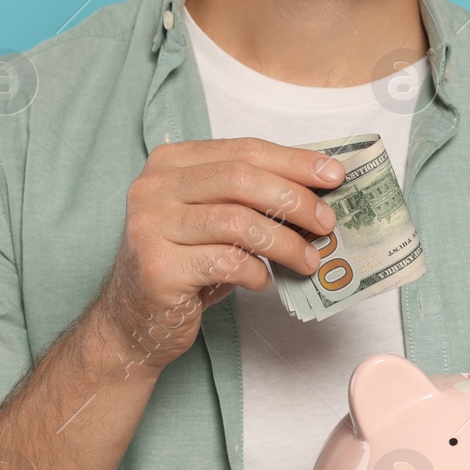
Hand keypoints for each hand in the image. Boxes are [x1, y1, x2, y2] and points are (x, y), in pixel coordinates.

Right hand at [92, 137, 342, 370]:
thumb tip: (319, 189)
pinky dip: (257, 273)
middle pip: (242, 179)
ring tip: (309, 261)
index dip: (294, 161)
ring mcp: (151, 226)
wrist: (135, 320)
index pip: (244, 150)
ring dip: (285, 243)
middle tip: (327, 223)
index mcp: (171, 163)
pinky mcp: (158, 267)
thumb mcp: (215, 220)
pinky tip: (265, 281)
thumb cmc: (186, 264)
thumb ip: (252, 198)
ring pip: (238, 222)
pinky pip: (226, 263)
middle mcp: (154, 187)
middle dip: (295, 200)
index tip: (334, 175)